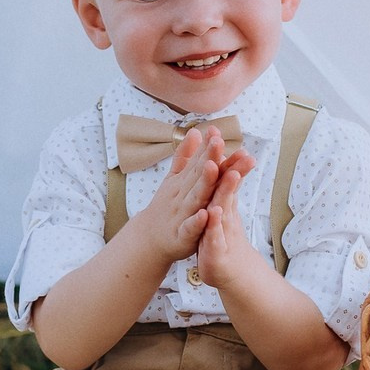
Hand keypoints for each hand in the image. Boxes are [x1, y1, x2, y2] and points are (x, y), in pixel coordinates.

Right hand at [135, 126, 223, 267]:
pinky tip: (206, 214)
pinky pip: (191, 227)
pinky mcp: (183, 235)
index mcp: (185, 182)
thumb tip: (195, 131)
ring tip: (212, 168)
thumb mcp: (174, 179)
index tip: (218, 131)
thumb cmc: (167, 207)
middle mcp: (183, 195)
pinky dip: (197, 221)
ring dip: (204, 182)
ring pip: (196, 197)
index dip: (209, 147)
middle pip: (199, 175)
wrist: (150, 239)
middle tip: (218, 141)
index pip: (199, 162)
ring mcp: (183, 214)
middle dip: (209, 158)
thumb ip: (186, 156)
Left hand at [197, 152, 255, 290]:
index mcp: (222, 202)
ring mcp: (222, 232)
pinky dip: (214, 224)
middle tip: (236, 146)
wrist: (228, 271)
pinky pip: (215, 236)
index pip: (223, 176)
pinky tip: (212, 212)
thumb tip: (226, 160)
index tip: (219, 132)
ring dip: (227, 191)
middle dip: (230, 167)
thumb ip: (224, 184)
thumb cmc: (222, 237)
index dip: (222, 155)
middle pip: (228, 188)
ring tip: (231, 173)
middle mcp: (225, 214)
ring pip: (224, 208)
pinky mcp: (216, 251)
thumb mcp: (221, 209)